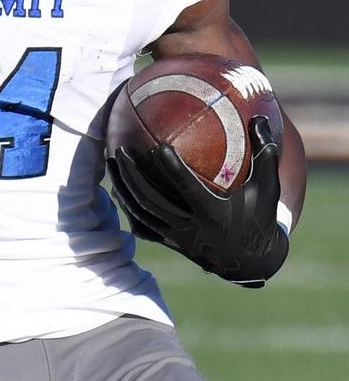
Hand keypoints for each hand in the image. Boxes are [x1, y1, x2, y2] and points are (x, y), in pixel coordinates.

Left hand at [107, 115, 288, 286]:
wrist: (252, 263)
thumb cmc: (261, 216)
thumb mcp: (268, 187)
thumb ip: (265, 153)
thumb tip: (260, 117)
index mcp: (214, 213)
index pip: (187, 189)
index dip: (172, 169)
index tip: (157, 146)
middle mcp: (191, 228)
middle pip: (152, 201)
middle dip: (132, 176)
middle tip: (120, 149)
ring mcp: (177, 238)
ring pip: (141, 212)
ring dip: (123, 187)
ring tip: (111, 161)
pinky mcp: (170, 242)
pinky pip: (141, 224)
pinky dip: (128, 206)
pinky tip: (117, 187)